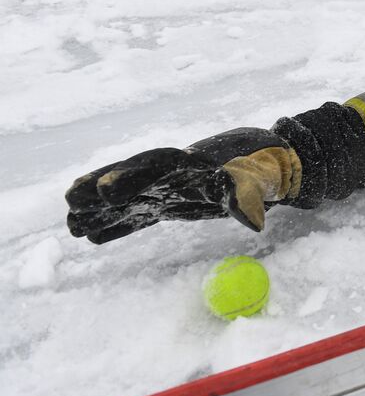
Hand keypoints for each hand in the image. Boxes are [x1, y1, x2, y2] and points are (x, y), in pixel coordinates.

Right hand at [66, 128, 300, 243]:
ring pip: (127, 196)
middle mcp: (173, 172)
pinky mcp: (167, 203)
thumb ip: (251, 196)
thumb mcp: (260, 180)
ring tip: (71, 223)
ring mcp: (167, 187)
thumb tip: (254, 221)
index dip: (131, 175)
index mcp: (193, 161)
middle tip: (72, 198)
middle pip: (131, 176)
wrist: (263, 162)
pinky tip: (90, 233)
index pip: (158, 165)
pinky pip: (136, 213)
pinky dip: (115, 223)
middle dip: (101, 185)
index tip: (108, 188)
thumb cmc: (262, 168)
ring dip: (99, 207)